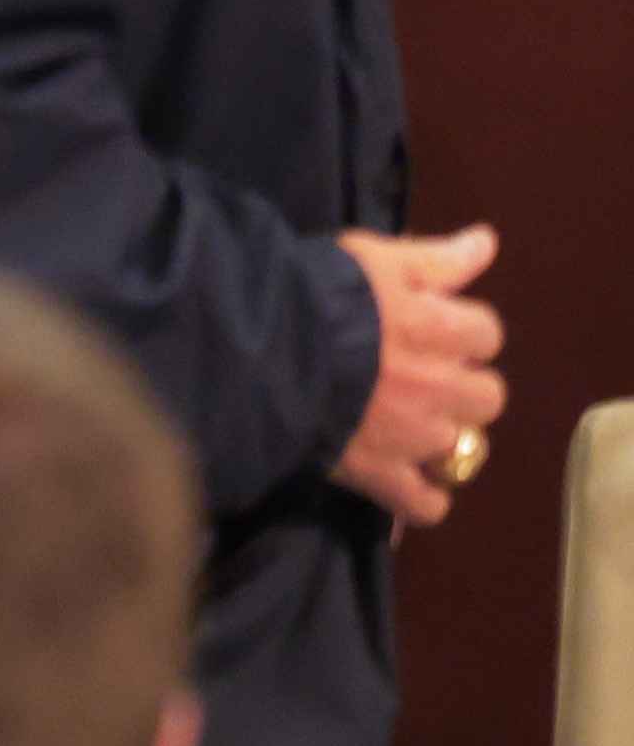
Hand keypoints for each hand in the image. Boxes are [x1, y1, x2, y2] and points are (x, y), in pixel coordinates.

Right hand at [334, 222, 505, 527]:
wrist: (258, 351)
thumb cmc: (317, 295)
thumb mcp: (375, 258)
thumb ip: (436, 258)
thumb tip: (487, 242)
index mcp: (443, 330)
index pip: (487, 333)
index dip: (460, 330)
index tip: (430, 328)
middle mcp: (441, 386)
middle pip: (488, 396)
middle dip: (461, 388)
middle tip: (424, 381)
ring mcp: (415, 436)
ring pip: (464, 449)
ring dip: (445, 440)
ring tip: (413, 432)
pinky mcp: (381, 474)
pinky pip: (425, 504)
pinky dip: (422, 500)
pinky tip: (406, 486)